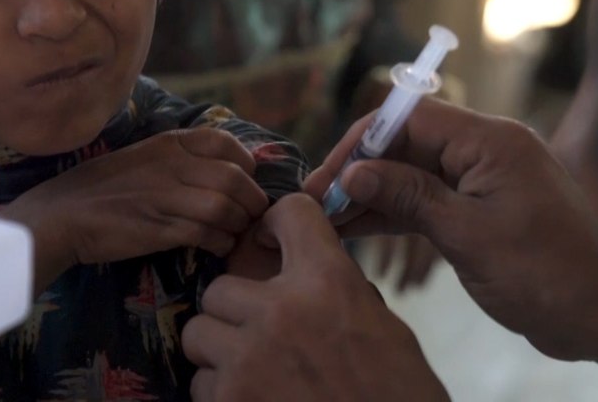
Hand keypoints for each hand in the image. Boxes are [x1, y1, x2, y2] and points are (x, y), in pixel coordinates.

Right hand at [0, 128, 268, 286]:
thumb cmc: (102, 187)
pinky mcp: (160, 228)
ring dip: (238, 223)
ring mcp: (165, 196)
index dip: (246, 163)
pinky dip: (220, 242)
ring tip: (233, 232)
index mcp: (168, 143)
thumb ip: (180, 159)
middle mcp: (171, 165)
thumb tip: (223, 170)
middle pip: (234, 178)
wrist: (63, 214)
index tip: (246, 180)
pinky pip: (206, 233)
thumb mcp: (143, 157)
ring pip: (225, 206)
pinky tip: (216, 245)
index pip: (225, 142)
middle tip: (250, 215)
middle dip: (251, 200)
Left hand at [182, 194, 448, 401]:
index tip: (271, 241)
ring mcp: (249, 359)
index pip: (292, 214)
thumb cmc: (398, 396)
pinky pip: (199, 384)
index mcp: (329, 284)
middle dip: (234, 310)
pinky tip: (253, 400)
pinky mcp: (230, 401)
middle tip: (257, 332)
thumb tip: (310, 278)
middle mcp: (282, 311)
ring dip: (219, 352)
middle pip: (220, 286)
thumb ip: (341, 294)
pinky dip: (220, 394)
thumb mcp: (385, 331)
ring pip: (198, 333)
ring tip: (249, 370)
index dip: (278, 224)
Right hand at [304, 100, 597, 367]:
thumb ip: (409, 198)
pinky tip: (357, 228)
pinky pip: (428, 200)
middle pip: (407, 143)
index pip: (409, 117)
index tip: (325, 175)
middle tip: (316, 202)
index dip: (361, 141)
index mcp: (490, 140)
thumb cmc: (549, 274)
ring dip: (372, 193)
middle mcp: (486, 150)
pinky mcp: (482, 211)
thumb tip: (354, 173)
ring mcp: (484, 181)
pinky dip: (395, 212)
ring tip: (328, 218)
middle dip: (360, 169)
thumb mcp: (469, 235)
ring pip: (413, 174)